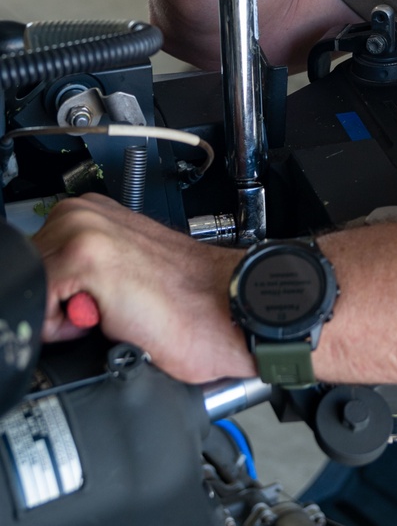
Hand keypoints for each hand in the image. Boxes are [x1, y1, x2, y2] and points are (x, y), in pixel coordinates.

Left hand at [34, 194, 251, 383]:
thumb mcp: (116, 278)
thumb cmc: (185, 303)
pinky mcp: (85, 254)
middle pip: (27, 273)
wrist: (225, 306)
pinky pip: (37, 305)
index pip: (33, 263)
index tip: (90, 305)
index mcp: (92, 214)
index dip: (55, 298)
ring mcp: (84, 229)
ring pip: (31, 287)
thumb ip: (81, 274)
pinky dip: (64, 327)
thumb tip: (51, 298)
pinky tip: (110, 315)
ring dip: (62, 316)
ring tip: (112, 310)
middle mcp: (85, 213)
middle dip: (55, 304)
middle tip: (108, 308)